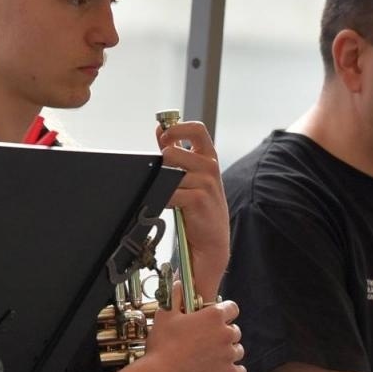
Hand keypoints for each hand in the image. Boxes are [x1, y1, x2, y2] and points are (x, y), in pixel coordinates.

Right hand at [141, 286, 245, 371]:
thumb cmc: (162, 346)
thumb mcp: (165, 315)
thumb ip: (175, 296)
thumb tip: (178, 282)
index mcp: (213, 316)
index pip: (232, 308)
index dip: (224, 313)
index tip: (216, 319)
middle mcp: (225, 334)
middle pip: (235, 331)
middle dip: (223, 335)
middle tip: (207, 342)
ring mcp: (229, 355)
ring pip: (237, 351)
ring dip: (228, 353)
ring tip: (210, 358)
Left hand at [156, 119, 228, 298]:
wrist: (212, 243)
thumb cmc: (200, 210)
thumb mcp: (192, 177)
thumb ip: (177, 153)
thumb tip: (160, 131)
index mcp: (209, 158)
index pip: (196, 129)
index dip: (177, 128)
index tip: (163, 135)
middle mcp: (210, 167)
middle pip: (172, 152)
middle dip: (161, 165)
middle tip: (162, 180)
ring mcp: (206, 183)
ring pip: (170, 172)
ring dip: (162, 185)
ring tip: (168, 197)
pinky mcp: (199, 199)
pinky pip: (170, 192)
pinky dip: (163, 199)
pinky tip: (167, 207)